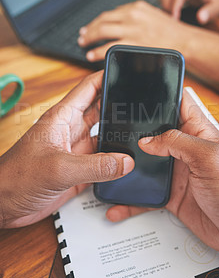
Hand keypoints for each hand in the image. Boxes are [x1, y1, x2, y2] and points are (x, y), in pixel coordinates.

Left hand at [0, 72, 133, 227]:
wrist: (4, 204)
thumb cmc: (17, 178)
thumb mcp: (58, 168)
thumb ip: (95, 165)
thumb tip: (125, 161)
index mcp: (63, 118)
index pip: (89, 88)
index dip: (107, 77)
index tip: (128, 73)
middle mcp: (72, 131)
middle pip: (102, 111)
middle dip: (121, 107)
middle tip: (145, 107)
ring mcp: (77, 150)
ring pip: (106, 137)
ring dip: (121, 138)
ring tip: (141, 137)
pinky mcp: (80, 170)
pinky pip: (104, 162)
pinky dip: (117, 163)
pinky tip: (129, 165)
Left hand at [77, 1, 192, 60]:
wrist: (184, 41)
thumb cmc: (172, 32)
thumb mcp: (154, 15)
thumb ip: (137, 16)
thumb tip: (122, 20)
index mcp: (136, 7)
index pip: (111, 13)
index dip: (98, 21)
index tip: (92, 26)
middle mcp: (131, 15)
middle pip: (102, 20)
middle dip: (89, 29)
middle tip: (82, 36)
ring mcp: (131, 30)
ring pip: (102, 31)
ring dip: (89, 38)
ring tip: (83, 44)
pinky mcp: (133, 44)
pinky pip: (109, 47)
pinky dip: (97, 51)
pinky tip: (91, 55)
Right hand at [107, 89, 218, 272]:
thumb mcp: (210, 158)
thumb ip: (178, 143)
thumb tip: (147, 140)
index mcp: (199, 133)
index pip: (178, 105)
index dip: (161, 96)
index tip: (138, 92)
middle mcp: (187, 151)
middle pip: (155, 134)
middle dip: (135, 132)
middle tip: (111, 131)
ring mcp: (178, 173)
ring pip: (146, 164)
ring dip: (129, 167)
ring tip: (109, 167)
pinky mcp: (172, 195)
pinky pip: (146, 195)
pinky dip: (131, 200)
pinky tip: (118, 205)